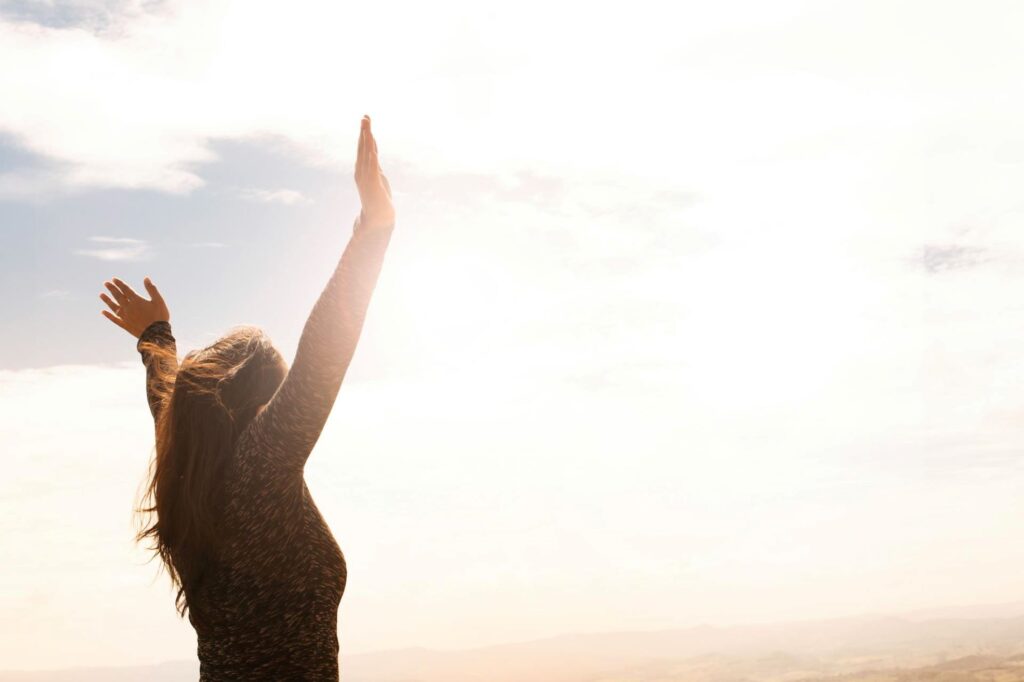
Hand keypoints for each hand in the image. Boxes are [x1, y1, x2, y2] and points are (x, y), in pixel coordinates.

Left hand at [99, 276, 169, 337]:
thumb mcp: (159, 301)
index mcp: (137, 301)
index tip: (113, 279)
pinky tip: (103, 312)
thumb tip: (146, 278)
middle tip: (106, 283)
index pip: (126, 290)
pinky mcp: (125, 325)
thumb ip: (152, 289)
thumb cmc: (159, 316)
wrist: (156, 334)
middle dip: (112, 289)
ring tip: (101, 295)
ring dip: (107, 300)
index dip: (119, 284)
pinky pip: (115, 319)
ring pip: (114, 306)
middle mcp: (128, 307)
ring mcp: (125, 316)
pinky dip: (109, 315)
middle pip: (118, 296)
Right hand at [355, 114, 394, 229]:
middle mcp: (361, 171)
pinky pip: (372, 165)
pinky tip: (373, 145)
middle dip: (364, 131)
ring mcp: (365, 177)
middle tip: (365, 116)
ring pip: (366, 153)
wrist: (378, 218)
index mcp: (362, 170)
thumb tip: (373, 154)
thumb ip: (375, 166)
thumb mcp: (378, 178)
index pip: (364, 148)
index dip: (365, 134)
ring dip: (367, 138)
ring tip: (367, 125)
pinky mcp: (372, 183)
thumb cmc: (378, 201)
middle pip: (362, 147)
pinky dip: (372, 155)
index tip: (366, 120)